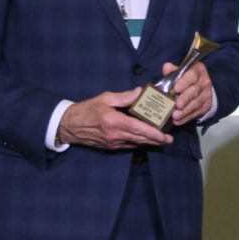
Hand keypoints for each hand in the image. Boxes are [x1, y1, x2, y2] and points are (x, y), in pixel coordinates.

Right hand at [58, 89, 173, 150]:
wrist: (70, 126)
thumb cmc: (86, 110)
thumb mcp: (105, 98)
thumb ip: (124, 96)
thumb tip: (139, 92)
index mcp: (114, 121)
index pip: (139, 128)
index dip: (154, 133)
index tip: (165, 135)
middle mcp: (115, 134)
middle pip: (141, 139)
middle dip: (156, 140)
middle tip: (169, 139)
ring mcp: (113, 142)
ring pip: (136, 143)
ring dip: (149, 142)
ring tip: (161, 140)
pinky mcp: (111, 147)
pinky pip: (129, 145)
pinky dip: (139, 143)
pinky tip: (146, 140)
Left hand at [160, 58, 213, 126]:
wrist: (202, 87)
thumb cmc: (187, 78)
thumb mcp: (181, 72)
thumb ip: (173, 71)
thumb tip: (166, 67)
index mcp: (198, 71)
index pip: (192, 75)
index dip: (185, 82)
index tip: (176, 88)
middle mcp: (204, 83)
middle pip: (195, 91)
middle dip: (185, 99)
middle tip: (177, 105)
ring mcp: (206, 95)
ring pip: (196, 104)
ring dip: (185, 111)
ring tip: (175, 115)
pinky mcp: (205, 107)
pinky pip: (196, 113)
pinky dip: (186, 118)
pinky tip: (178, 121)